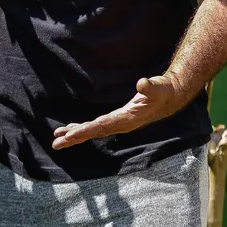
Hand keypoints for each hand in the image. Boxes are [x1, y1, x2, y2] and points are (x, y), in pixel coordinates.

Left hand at [51, 74, 192, 149]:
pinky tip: (72, 130)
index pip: (101, 127)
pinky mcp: (117, 119)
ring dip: (76, 134)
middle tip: (56, 143)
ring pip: (93, 131)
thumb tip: (142, 83)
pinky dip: (83, 128)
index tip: (69, 136)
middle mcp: (121, 124)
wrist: (170, 96)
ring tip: (58, 138)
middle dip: (75, 137)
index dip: (84, 131)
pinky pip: (97, 126)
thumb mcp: (158, 87)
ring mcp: (119, 123)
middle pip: (94, 132)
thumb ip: (150, 87)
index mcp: (127, 119)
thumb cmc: (163, 91)